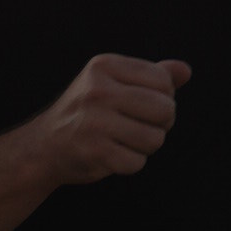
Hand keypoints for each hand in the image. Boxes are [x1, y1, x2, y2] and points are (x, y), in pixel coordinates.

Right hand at [37, 55, 190, 184]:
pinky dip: (130, 163)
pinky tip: (112, 155)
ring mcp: (94, 122)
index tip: (144, 105)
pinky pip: (137, 162)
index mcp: (104, 66)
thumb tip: (185, 71)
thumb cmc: (88, 112)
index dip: (163, 97)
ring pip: (155, 138)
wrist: (45, 146)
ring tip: (125, 141)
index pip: (163, 81)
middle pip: (165, 109)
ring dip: (146, 145)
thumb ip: (151, 76)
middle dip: (161, 123)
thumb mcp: (114, 84)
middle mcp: (98, 91)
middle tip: (140, 126)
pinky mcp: (94, 151)